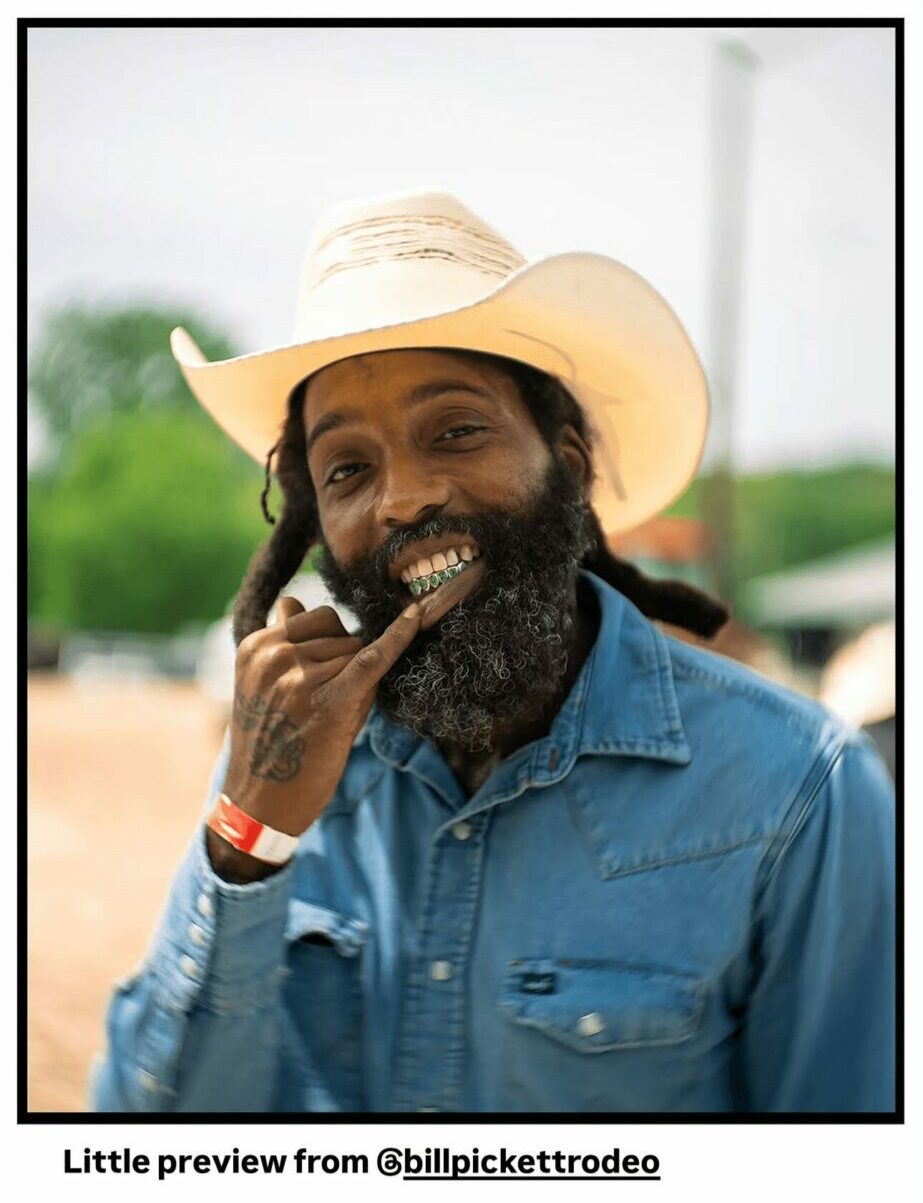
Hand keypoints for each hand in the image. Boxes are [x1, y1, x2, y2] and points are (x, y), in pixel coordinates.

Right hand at [221, 597, 420, 837]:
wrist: (261, 803)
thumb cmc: (271, 742)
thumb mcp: (265, 687)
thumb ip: (284, 642)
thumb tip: (293, 598)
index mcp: (255, 646)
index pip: (314, 618)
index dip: (331, 643)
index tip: (328, 673)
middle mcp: (275, 655)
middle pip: (340, 634)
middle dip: (344, 662)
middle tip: (322, 704)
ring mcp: (300, 677)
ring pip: (357, 653)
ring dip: (355, 680)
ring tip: (328, 717)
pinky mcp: (330, 701)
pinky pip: (373, 658)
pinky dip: (399, 637)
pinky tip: (417, 616)